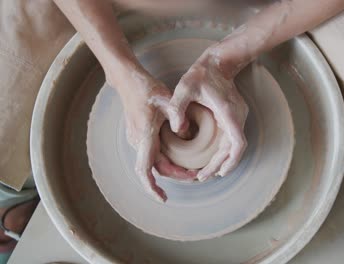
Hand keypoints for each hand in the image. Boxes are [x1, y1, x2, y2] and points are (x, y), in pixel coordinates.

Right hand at [109, 66, 195, 201]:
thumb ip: (178, 115)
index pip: (145, 169)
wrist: (129, 80)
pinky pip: (153, 153)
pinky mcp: (140, 135)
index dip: (152, 187)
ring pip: (155, 161)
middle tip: (194, 176)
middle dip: (175, 175)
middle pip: (156, 168)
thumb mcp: (167, 99)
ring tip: (190, 168)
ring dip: (171, 168)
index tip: (163, 199)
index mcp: (145, 135)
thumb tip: (187, 132)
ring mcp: (137, 139)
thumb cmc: (147, 89)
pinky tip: (180, 156)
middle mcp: (139, 141)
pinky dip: (166, 159)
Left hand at [163, 46, 248, 180]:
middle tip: (202, 177)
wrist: (219, 61)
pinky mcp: (234, 116)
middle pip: (234, 150)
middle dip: (220, 166)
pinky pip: (231, 138)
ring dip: (222, 160)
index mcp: (228, 113)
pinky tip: (211, 157)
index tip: (219, 173)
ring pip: (233, 146)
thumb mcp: (184, 88)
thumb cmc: (201, 74)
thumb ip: (177, 108)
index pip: (237, 144)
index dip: (230, 161)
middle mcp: (237, 117)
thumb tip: (177, 131)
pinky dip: (223, 151)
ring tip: (205, 172)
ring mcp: (238, 117)